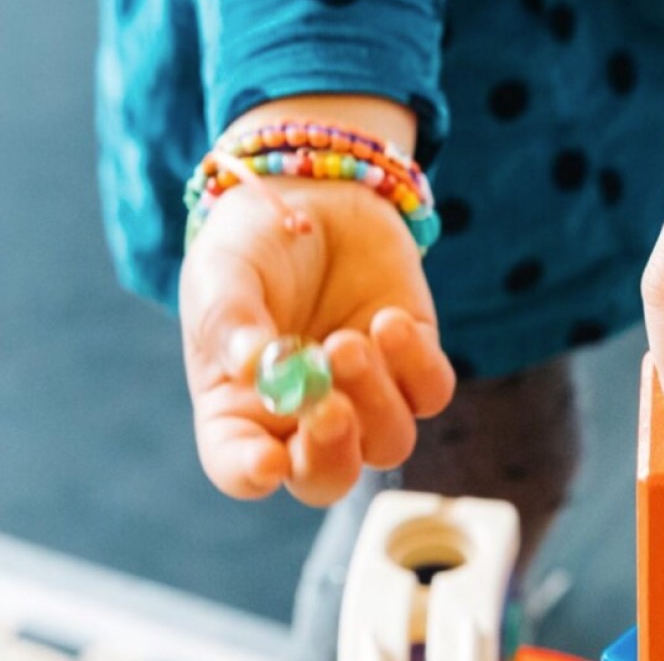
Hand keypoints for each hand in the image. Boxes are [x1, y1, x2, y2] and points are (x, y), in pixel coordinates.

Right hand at [180, 178, 453, 505]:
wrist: (314, 197)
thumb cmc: (251, 246)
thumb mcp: (222, 272)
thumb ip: (230, 318)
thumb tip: (251, 364)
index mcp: (240, 411)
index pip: (241, 466)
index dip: (253, 473)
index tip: (267, 462)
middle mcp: (303, 418)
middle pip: (327, 476)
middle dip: (331, 455)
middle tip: (329, 410)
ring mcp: (365, 397)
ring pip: (387, 440)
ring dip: (372, 397)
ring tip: (348, 339)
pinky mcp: (414, 364)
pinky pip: (430, 393)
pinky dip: (415, 365)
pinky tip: (387, 319)